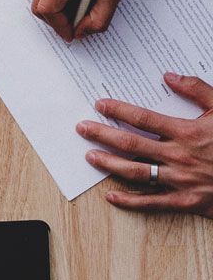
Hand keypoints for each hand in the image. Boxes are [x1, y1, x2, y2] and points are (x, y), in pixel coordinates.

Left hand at [77, 73, 212, 216]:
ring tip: (90, 156)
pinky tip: (111, 195)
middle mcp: (179, 157)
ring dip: (109, 164)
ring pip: (136, 173)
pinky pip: (153, 203)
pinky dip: (130, 201)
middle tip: (82, 128)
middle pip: (131, 145)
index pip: (143, 118)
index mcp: (187, 132)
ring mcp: (182, 181)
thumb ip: (197, 90)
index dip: (118, 110)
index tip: (99, 104)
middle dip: (102, 135)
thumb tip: (169, 76)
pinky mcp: (188, 203)